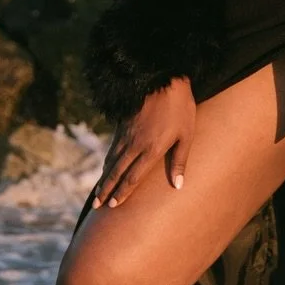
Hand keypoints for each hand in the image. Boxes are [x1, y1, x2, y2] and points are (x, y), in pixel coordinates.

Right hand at [92, 77, 195, 206]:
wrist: (162, 78)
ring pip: (111, 160)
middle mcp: (135, 145)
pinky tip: (106, 166)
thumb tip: (178, 185)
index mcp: (151, 150)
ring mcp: (126, 134)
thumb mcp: (187, 134)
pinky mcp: (122, 124)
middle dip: (107, 190)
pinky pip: (112, 147)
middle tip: (98, 206)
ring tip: (97, 191)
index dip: (122, 193)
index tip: (113, 206)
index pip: (133, 178)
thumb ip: (180, 160)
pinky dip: (107, 160)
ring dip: (104, 177)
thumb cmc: (180, 107)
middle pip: (117, 172)